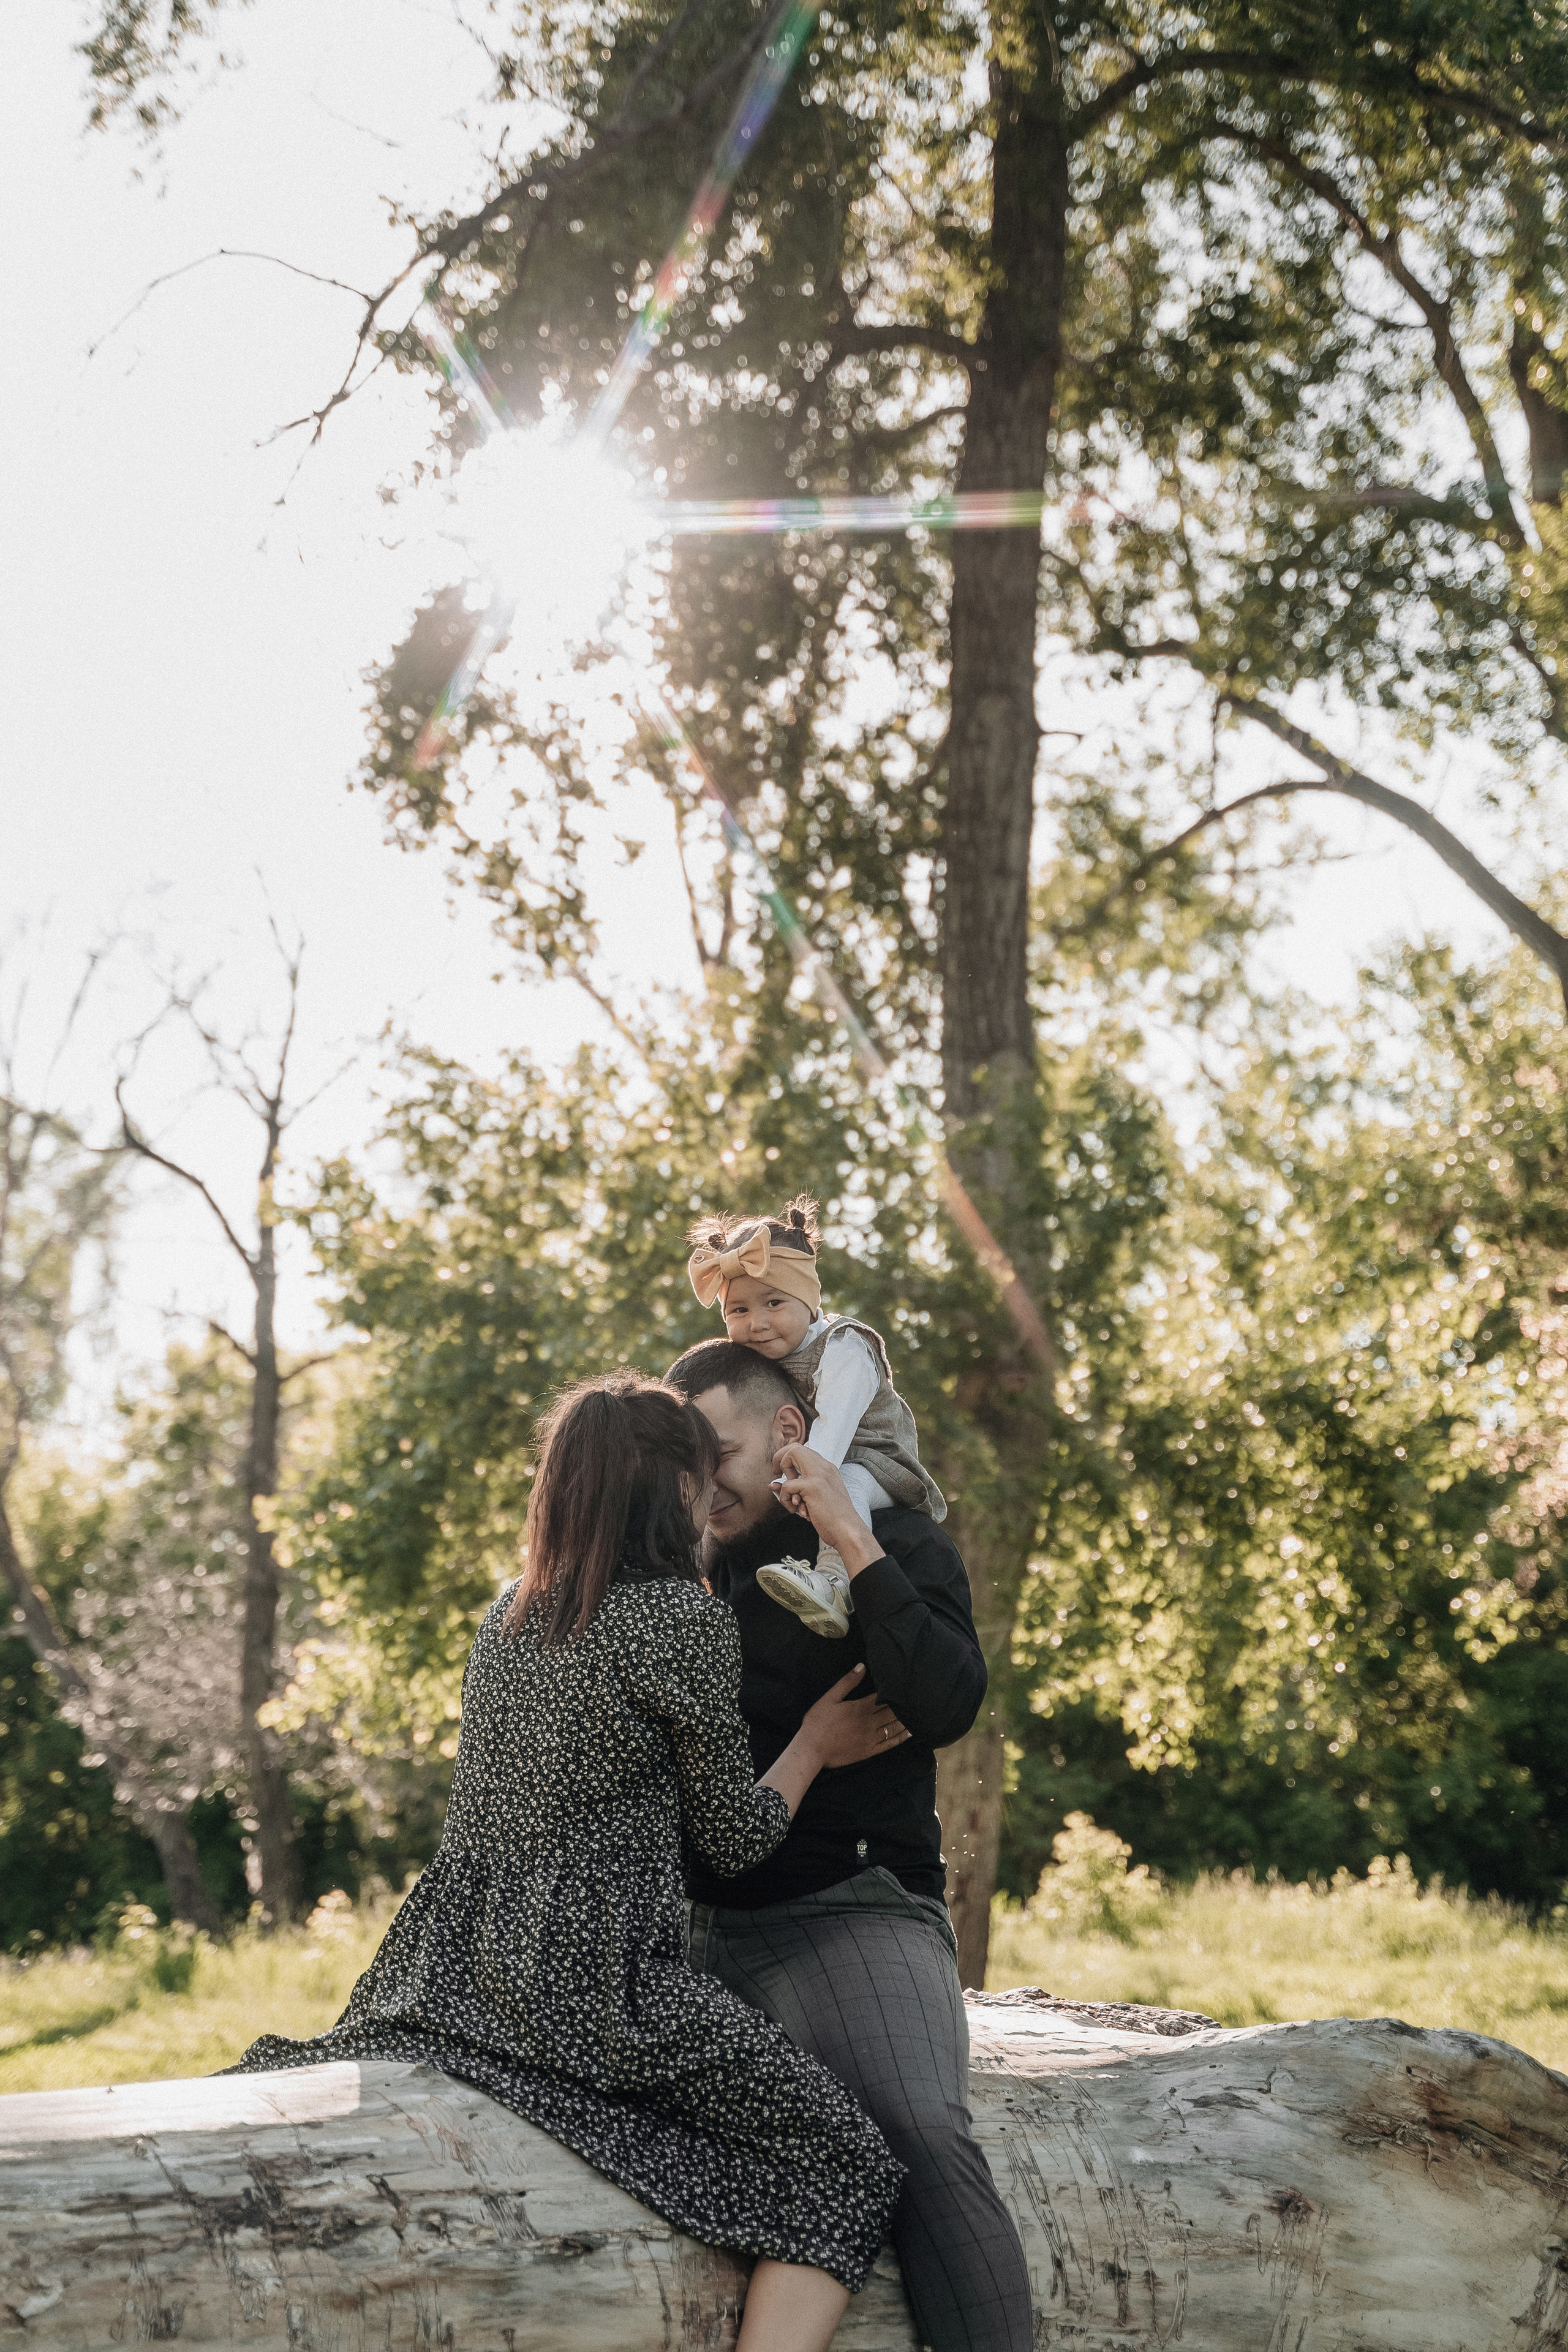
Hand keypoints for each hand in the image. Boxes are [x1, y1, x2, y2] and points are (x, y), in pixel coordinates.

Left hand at [770, 1445, 880, 1571]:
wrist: (848, 1531)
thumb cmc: (833, 1518)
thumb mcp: (814, 1499)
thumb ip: (797, 1489)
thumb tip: (772, 1484)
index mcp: (827, 1469)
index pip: (802, 1450)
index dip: (788, 1459)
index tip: (785, 1476)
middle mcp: (824, 1467)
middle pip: (794, 1447)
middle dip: (780, 1461)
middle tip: (779, 1479)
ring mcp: (819, 1474)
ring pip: (789, 1457)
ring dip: (784, 1484)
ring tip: (795, 1503)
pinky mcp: (813, 1486)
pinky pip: (786, 1486)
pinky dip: (786, 1500)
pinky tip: (799, 1512)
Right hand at [801, 1663, 909, 1769]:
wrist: (812, 1749)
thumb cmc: (818, 1722)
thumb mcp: (829, 1698)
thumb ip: (847, 1682)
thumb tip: (862, 1666)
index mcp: (861, 1708)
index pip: (883, 1698)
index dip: (894, 1692)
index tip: (905, 1686)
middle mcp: (870, 1723)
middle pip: (892, 1712)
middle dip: (903, 1705)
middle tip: (916, 1698)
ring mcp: (871, 1738)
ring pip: (893, 1727)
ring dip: (905, 1720)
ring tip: (918, 1713)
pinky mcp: (870, 1751)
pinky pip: (889, 1744)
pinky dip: (901, 1737)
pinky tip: (909, 1733)